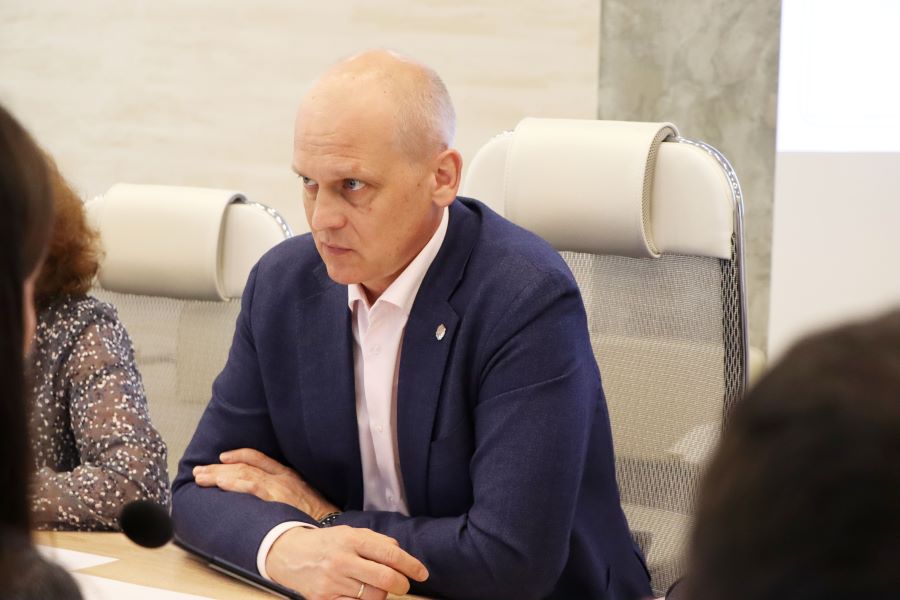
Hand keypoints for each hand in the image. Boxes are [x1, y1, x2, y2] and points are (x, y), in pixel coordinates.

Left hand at [192, 448, 337, 519]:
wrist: (332, 525)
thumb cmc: (317, 517)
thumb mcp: (302, 498)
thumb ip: (284, 494)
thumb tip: (262, 499)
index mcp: (288, 475)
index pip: (259, 458)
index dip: (238, 455)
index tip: (222, 457)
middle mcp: (281, 477)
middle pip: (245, 465)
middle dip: (219, 467)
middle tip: (201, 470)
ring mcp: (278, 487)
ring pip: (243, 473)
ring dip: (219, 475)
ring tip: (202, 477)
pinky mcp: (276, 498)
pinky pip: (251, 486)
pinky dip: (234, 482)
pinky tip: (219, 483)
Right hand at [266, 526, 427, 599]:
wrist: (289, 555)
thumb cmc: (326, 543)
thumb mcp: (350, 533)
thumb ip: (376, 541)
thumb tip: (400, 552)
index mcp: (352, 539)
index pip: (390, 553)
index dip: (410, 565)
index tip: (422, 573)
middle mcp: (342, 560)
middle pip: (385, 578)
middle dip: (402, 584)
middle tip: (404, 585)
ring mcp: (332, 581)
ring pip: (373, 596)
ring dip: (381, 594)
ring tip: (374, 586)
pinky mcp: (324, 598)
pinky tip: (360, 594)